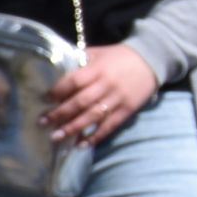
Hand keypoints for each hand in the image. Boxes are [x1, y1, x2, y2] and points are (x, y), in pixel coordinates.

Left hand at [44, 44, 159, 147]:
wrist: (152, 59)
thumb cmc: (120, 56)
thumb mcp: (99, 52)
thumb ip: (80, 61)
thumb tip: (57, 73)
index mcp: (98, 68)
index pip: (74, 81)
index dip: (58, 91)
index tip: (44, 99)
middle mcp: (106, 84)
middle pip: (80, 102)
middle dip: (60, 113)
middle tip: (43, 122)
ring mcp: (117, 99)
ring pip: (92, 116)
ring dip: (73, 128)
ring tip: (56, 137)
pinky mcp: (127, 110)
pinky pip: (109, 126)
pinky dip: (95, 136)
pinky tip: (81, 144)